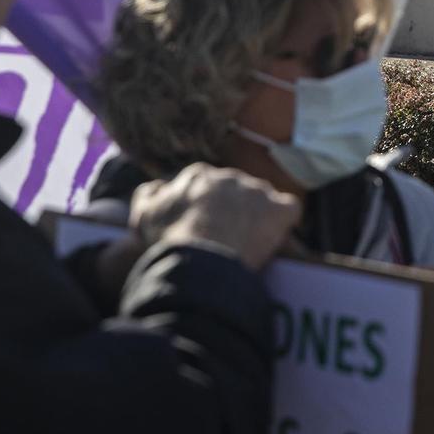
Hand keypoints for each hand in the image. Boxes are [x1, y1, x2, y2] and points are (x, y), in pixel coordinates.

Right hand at [131, 163, 300, 272]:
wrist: (201, 258)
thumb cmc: (171, 239)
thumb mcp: (144, 215)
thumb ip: (149, 195)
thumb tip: (157, 187)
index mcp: (198, 175)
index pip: (205, 185)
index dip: (206, 206)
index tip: (204, 225)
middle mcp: (229, 176)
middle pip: (235, 190)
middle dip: (232, 209)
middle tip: (226, 236)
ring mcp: (257, 190)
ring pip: (262, 198)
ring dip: (257, 215)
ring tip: (249, 241)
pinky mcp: (279, 209)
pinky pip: (289, 210)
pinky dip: (284, 222)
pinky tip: (276, 237)